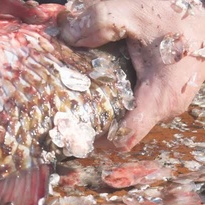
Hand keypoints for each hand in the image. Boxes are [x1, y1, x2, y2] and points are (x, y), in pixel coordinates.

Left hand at [58, 0, 204, 150]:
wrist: (199, 13)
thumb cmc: (172, 14)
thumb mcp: (132, 12)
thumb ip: (98, 23)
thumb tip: (68, 36)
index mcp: (160, 96)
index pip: (123, 138)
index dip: (95, 138)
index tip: (71, 127)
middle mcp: (166, 106)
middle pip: (122, 130)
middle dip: (94, 121)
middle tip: (67, 107)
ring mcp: (167, 102)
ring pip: (128, 117)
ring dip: (104, 108)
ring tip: (80, 94)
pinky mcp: (165, 94)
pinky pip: (135, 105)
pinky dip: (116, 98)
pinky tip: (100, 82)